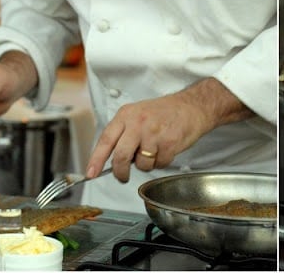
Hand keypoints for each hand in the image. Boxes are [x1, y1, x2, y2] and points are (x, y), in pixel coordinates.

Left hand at [86, 77, 252, 182]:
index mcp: (127, 114)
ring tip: (155, 150)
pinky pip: (159, 164)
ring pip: (141, 164)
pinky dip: (162, 162)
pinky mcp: (169, 142)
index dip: (95, 159)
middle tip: (122, 177)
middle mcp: (138, 122)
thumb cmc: (165, 111)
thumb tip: (110, 158)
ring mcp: (154, 133)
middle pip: (120, 156)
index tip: (90, 173)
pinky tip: (166, 149)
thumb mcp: (138, 113)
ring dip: (147, 164)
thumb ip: (124, 132)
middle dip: (120, 172)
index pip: (106, 139)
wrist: (192, 106)